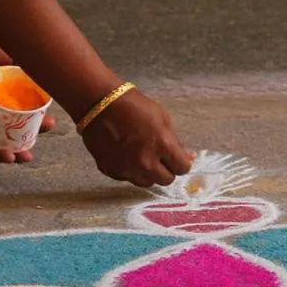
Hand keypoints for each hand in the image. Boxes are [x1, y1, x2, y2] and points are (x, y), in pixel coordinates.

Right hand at [79, 90, 193, 186]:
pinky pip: (127, 178)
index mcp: (162, 146)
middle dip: (166, 170)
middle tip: (159, 157)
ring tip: (141, 156)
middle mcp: (145, 162)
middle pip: (166, 180)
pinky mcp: (111, 171)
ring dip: (148, 173)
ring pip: (146, 182)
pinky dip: (130, 170)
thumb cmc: (133, 106)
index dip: (181, 162)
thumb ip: (175, 142)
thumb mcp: (162, 118)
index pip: (182, 168)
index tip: (176, 158)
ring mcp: (127, 169)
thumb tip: (188, 157)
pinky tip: (126, 155)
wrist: (98, 104)